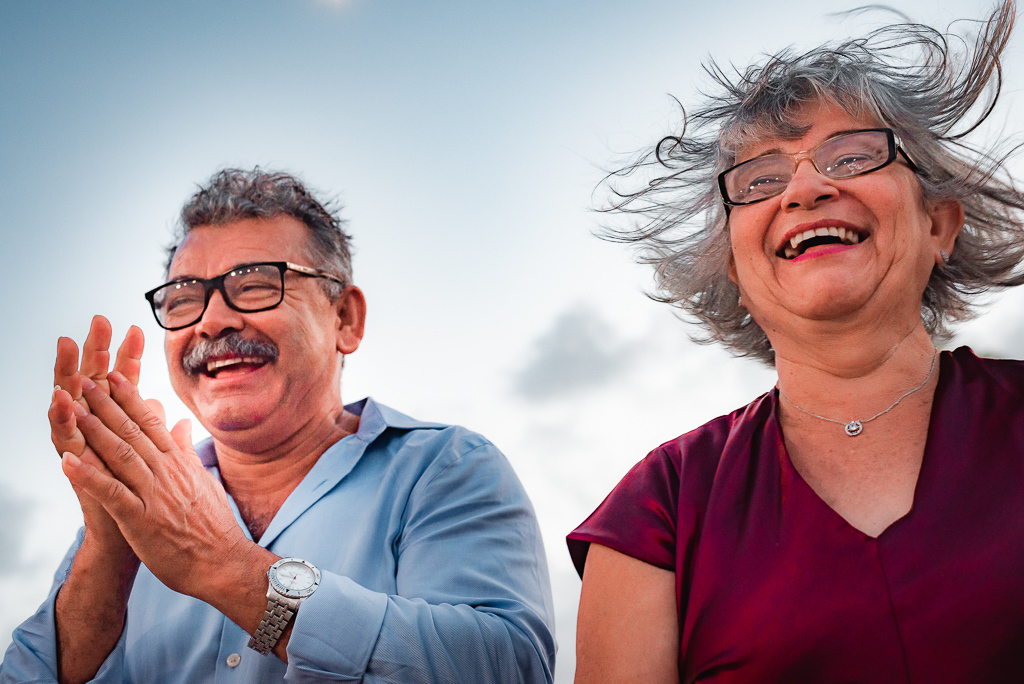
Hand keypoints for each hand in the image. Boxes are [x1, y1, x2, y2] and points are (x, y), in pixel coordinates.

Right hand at [50, 315, 144, 553]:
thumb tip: (166, 410)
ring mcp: (85, 451)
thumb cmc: (146, 504)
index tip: (136, 327)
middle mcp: (98, 437)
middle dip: (96, 352)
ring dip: (71, 374)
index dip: (129, 358)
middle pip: (95, 386)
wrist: (134, 544)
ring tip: (66, 345)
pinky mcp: (77, 470)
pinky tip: (58, 400)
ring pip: (75, 406)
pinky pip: (66, 442)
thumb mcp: (158, 462)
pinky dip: (62, 421)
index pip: (124, 386)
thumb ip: (160, 432)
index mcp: (120, 431)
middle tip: (97, 319)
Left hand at [63, 371, 257, 602]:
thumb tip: (181, 423)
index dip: (131, 398)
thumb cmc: (214, 526)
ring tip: (73, 409)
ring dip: (93, 430)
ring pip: (119, 455)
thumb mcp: (203, 481)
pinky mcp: (140, 519)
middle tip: (85, 380)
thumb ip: (187, 451)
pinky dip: (88, 476)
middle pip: (132, 431)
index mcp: (179, 463)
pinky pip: (110, 494)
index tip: (114, 376)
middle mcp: (165, 472)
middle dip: (106, 404)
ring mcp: (152, 494)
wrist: (222, 562)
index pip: (152, 423)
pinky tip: (68, 462)